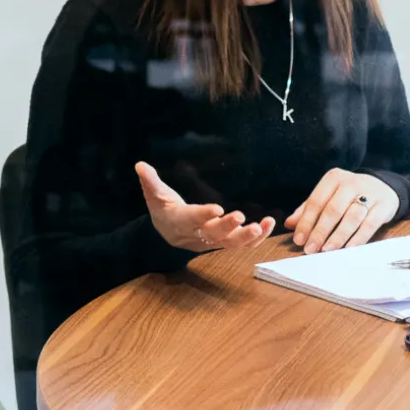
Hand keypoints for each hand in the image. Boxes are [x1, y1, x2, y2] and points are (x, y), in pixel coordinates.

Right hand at [135, 162, 274, 251]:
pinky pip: (242, 244)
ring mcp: (212, 240)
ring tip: (264, 225)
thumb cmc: (163, 211)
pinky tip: (270, 224)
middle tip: (242, 217)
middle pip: (214, 234)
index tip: (217, 209)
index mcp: (181, 221)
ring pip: (231, 243)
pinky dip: (257, 238)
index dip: (204, 214)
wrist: (167, 236)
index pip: (192, 218)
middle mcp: (198, 234)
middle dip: (228, 227)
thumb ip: (150, 182)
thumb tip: (139, 165)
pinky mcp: (224, 242)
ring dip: (248, 236)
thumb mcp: (154, 196)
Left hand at [284, 170, 399, 253]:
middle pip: (333, 210)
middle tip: (311, 249)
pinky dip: (358, 238)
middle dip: (320, 231)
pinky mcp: (383, 206)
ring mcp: (369, 193)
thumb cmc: (348, 195)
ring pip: (352, 217)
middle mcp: (351, 183)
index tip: (299, 240)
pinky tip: (348, 248)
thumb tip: (289, 224)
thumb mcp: (328, 196)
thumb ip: (308, 209)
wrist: (383, 188)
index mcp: (334, 178)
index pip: (316, 201)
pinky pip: (369, 224)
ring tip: (327, 250)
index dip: (306, 222)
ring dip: (338, 236)